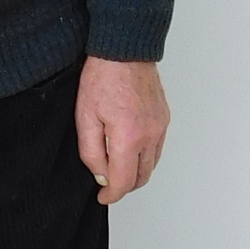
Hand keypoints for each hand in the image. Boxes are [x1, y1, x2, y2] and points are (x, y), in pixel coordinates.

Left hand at [75, 57, 169, 204]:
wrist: (124, 50)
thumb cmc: (102, 77)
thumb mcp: (85, 117)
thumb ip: (91, 152)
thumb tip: (101, 175)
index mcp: (128, 137)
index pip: (123, 181)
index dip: (111, 195)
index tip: (102, 198)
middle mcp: (150, 135)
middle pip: (141, 178)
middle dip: (124, 187)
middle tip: (107, 186)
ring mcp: (161, 126)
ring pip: (151, 165)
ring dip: (135, 173)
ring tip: (116, 168)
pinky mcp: (164, 118)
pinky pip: (157, 148)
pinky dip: (144, 157)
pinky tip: (130, 151)